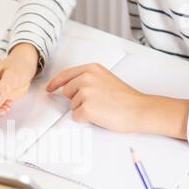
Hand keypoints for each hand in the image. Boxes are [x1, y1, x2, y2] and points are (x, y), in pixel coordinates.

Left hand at [46, 63, 188, 138]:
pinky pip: (77, 117)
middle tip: (97, 103)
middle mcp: (86, 78)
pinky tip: (100, 115)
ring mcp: (86, 93)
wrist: (139, 109)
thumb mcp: (105, 79)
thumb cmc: (125, 98)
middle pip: (67, 92)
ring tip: (101, 108)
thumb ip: (88, 79)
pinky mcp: (86, 108)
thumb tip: (72, 88)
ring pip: (72, 106)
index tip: (49, 88)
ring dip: (83, 110)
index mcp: (91, 69)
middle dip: (77, 100)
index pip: (65, 74)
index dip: (55, 83)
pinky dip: (86, 119)